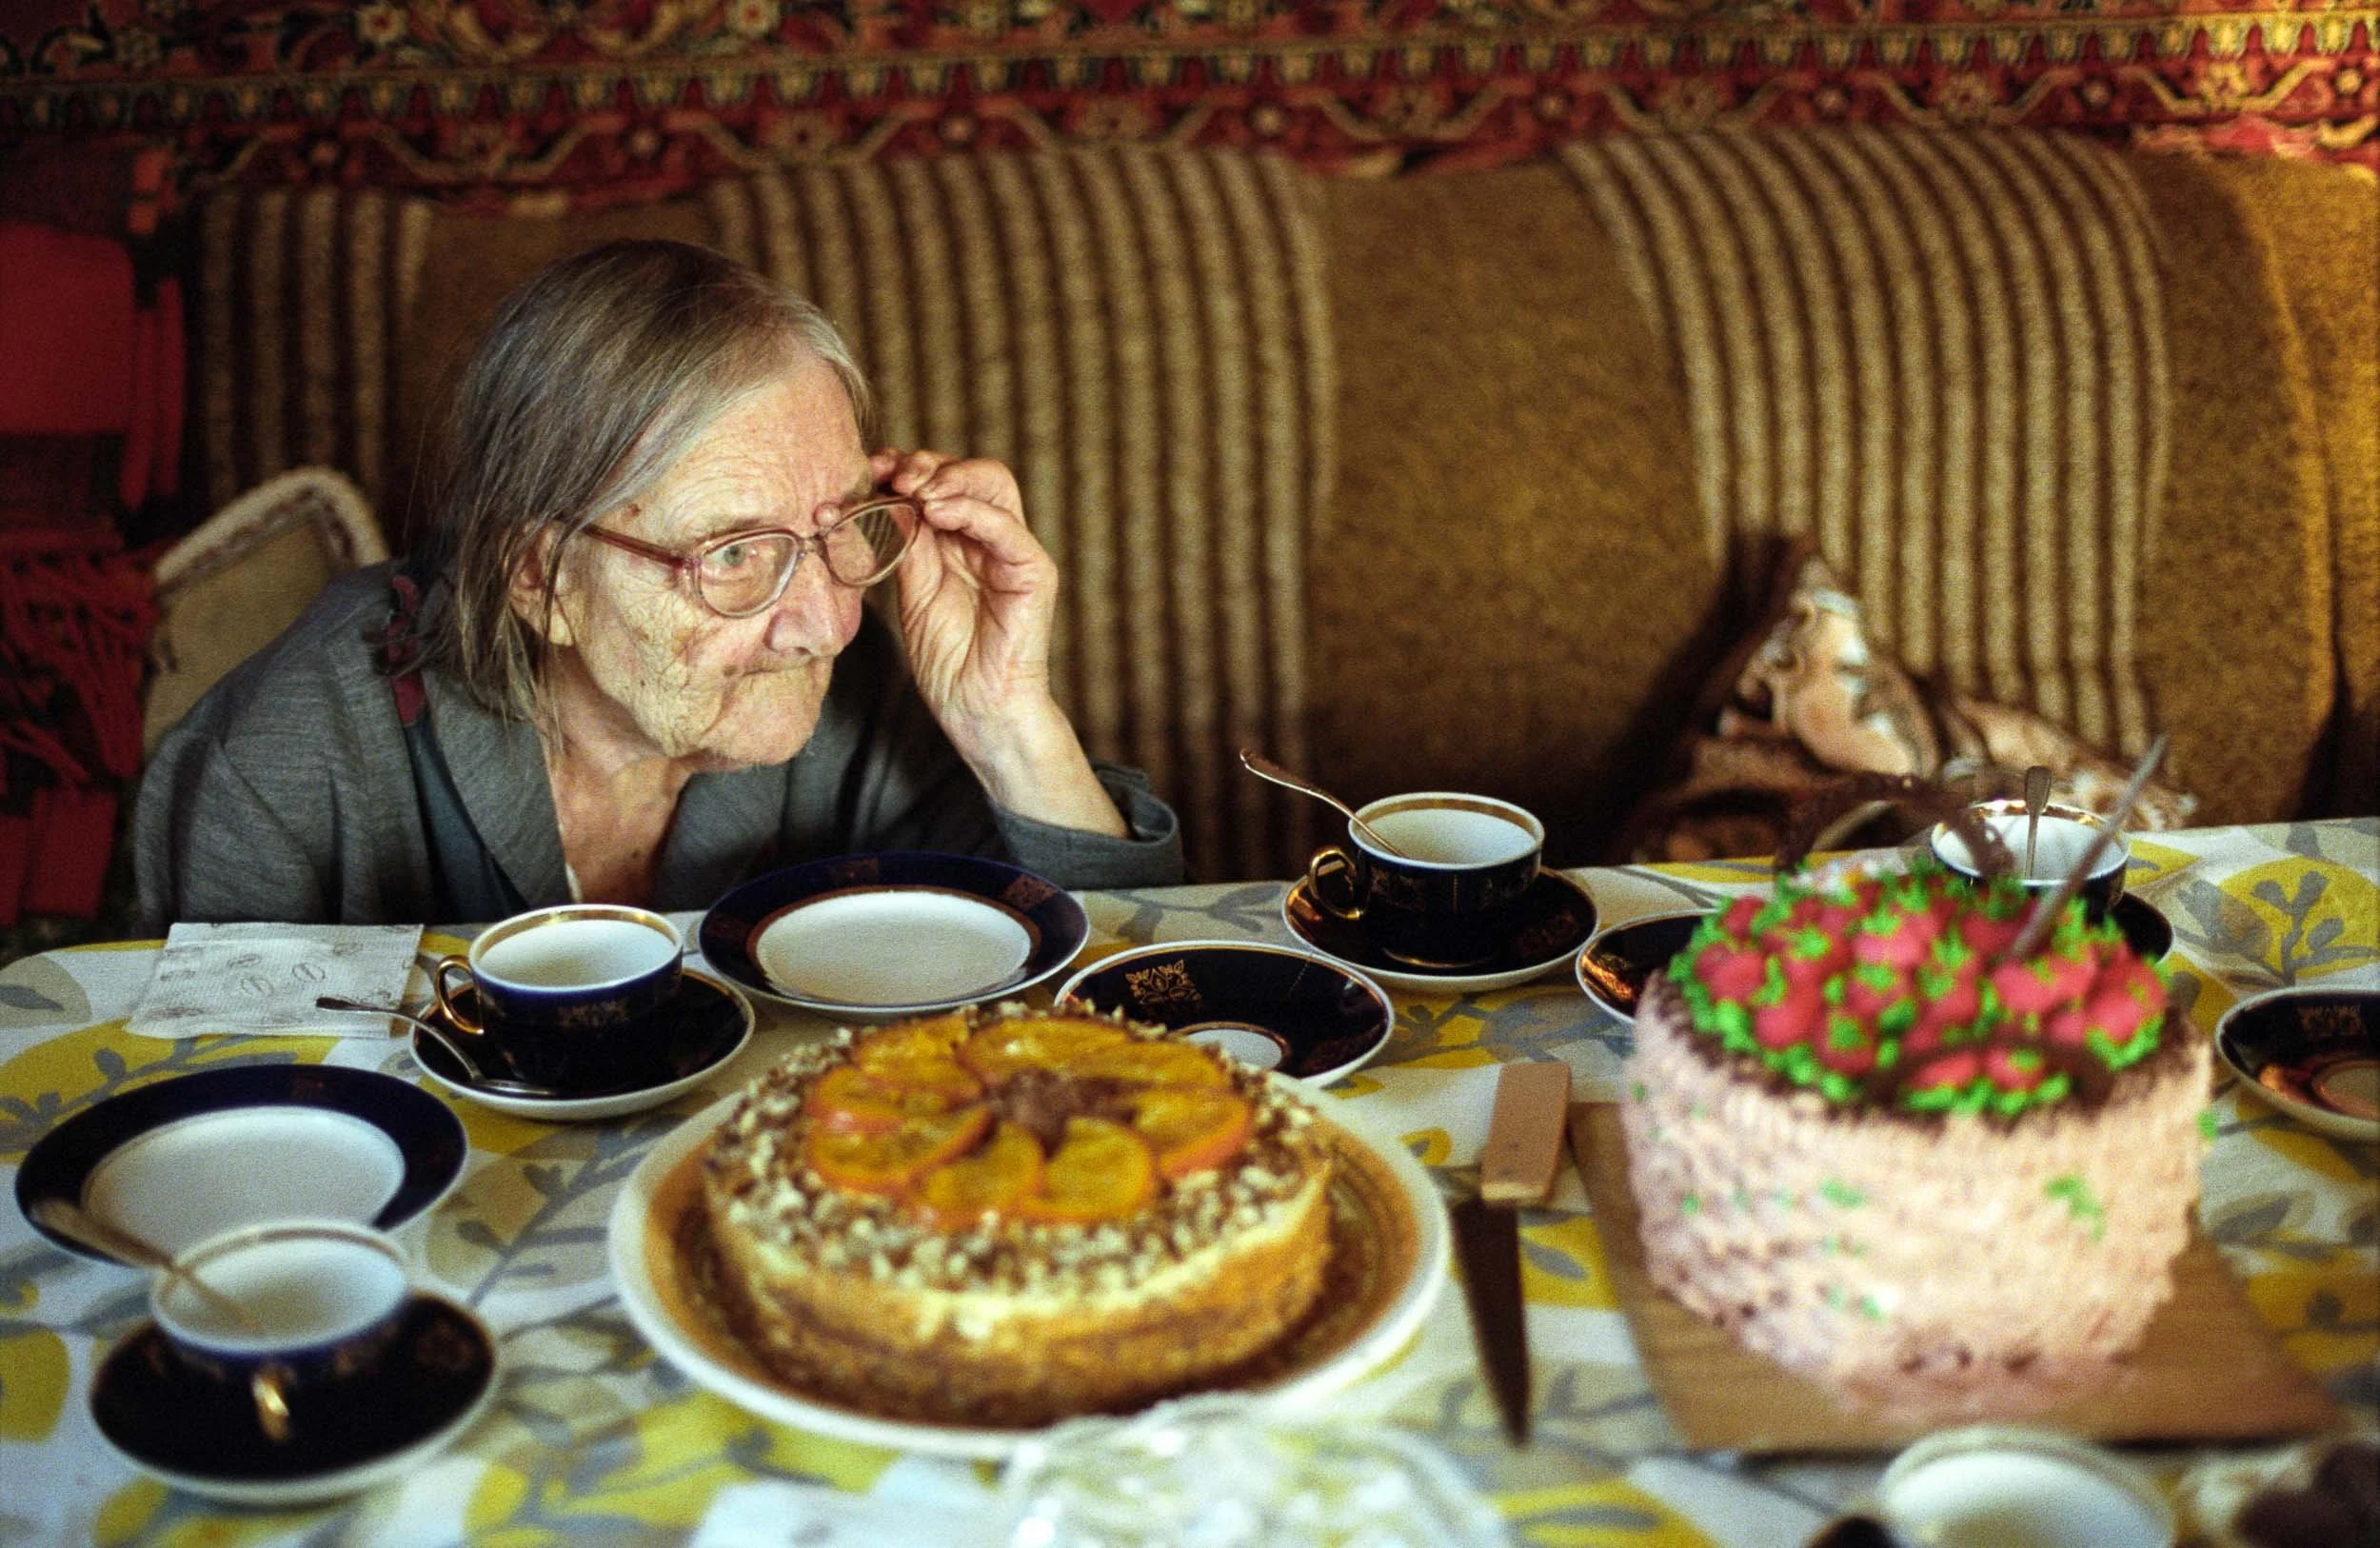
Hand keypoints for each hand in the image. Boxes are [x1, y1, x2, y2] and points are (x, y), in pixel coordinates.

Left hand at [877, 449, 1124, 834]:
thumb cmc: (947, 657)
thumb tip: (885, 495)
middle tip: (894, 476)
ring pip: (993, 484)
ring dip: (949, 478)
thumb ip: (905, 542)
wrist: (975, 708)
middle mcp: (991, 538)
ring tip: (914, 491)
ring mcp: (1014, 551)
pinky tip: (936, 511)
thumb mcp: (911, 588)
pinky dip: (970, 510)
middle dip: (929, 465)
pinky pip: (1006, 527)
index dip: (908, 467)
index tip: (872, 471)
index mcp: (962, 539)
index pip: (944, 481)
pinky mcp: (1034, 572)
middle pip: (971, 471)